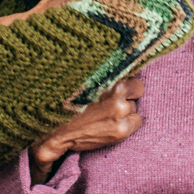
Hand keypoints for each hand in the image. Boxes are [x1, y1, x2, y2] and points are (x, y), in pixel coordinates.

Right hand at [28, 77, 143, 182]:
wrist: (56, 131)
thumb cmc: (68, 102)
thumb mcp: (84, 79)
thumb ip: (103, 73)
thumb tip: (124, 63)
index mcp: (107, 75)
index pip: (131, 72)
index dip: (124, 80)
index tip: (117, 85)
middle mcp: (116, 91)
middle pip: (137, 89)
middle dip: (128, 94)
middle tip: (112, 101)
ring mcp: (120, 111)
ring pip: (134, 107)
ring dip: (125, 111)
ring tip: (106, 115)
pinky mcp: (121, 129)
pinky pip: (136, 123)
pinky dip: (127, 125)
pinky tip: (110, 125)